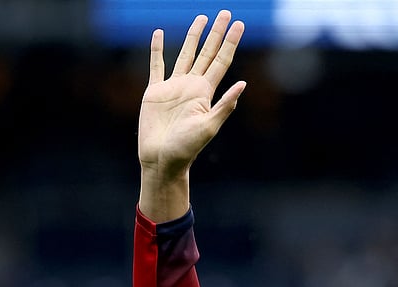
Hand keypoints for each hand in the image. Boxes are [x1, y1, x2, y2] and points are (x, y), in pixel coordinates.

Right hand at [138, 10, 246, 179]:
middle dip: (216, 33)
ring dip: (194, 36)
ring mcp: (173, 87)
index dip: (230, 43)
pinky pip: (156, 66)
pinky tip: (160, 35)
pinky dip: (157, 50)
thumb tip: (242, 85)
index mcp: (205, 93)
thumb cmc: (186, 149)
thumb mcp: (208, 128)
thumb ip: (224, 106)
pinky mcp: (155, 92)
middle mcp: (191, 86)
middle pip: (207, 53)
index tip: (240, 24)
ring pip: (185, 54)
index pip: (221, 61)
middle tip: (225, 13)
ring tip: (201, 18)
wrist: (161, 160)